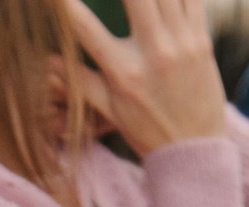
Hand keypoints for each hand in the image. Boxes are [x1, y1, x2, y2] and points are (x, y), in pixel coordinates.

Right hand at [62, 0, 225, 154]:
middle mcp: (153, 54)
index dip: (66, 6)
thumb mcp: (108, 111)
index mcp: (123, 74)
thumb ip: (80, 81)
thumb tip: (46, 63)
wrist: (196, 150)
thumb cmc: (146, 131)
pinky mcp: (202, 39)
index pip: (86, 30)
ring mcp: (181, 43)